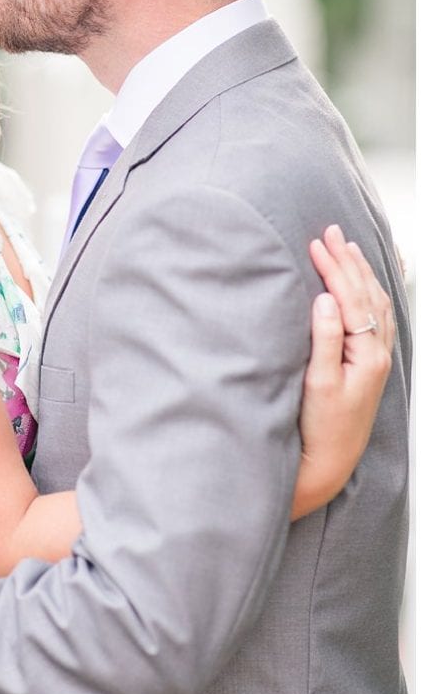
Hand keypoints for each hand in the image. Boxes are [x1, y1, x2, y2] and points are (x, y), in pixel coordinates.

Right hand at [294, 225, 396, 517]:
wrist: (329, 460)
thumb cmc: (320, 426)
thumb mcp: (319, 383)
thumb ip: (325, 339)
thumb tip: (327, 300)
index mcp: (366, 354)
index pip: (350, 298)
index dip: (333, 268)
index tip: (316, 243)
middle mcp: (377, 353)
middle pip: (367, 295)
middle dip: (349, 261)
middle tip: (332, 232)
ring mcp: (375, 359)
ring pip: (376, 304)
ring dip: (361, 274)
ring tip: (347, 249)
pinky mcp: (368, 366)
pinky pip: (376, 318)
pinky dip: (370, 294)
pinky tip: (365, 287)